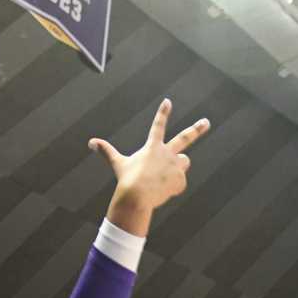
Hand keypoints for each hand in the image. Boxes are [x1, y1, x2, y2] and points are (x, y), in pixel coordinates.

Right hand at [90, 98, 210, 233]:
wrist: (138, 196)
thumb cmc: (127, 180)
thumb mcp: (118, 163)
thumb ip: (107, 151)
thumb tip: (91, 142)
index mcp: (152, 146)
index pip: (158, 125)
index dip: (163, 113)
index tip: (168, 101)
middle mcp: (167, 153)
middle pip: (185, 138)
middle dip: (197, 129)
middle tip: (206, 122)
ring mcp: (175, 166)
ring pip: (184, 162)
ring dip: (179, 166)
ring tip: (164, 176)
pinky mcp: (181, 179)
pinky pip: (180, 182)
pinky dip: (173, 187)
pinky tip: (163, 190)